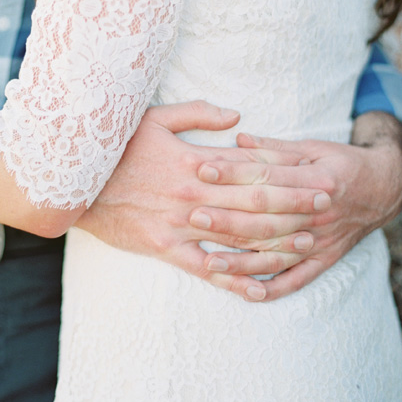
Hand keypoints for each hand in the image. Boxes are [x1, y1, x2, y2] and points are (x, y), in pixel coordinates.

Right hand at [76, 101, 330, 301]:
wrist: (72, 183)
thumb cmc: (113, 147)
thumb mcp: (153, 118)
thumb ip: (197, 113)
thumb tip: (238, 116)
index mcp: (194, 161)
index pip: (251, 166)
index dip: (288, 170)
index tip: (317, 172)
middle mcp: (194, 194)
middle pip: (254, 201)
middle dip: (295, 204)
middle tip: (328, 205)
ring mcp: (180, 225)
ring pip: (238, 236)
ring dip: (276, 240)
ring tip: (309, 242)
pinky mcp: (165, 248)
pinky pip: (205, 269)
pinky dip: (233, 280)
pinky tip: (259, 288)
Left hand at [195, 112, 401, 301]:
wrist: (385, 188)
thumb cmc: (339, 163)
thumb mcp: (312, 147)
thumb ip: (273, 148)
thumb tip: (235, 137)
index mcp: (317, 179)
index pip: (268, 178)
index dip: (234, 173)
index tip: (203, 170)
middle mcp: (320, 214)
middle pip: (268, 219)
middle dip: (229, 219)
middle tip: (194, 216)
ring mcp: (322, 241)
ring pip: (277, 254)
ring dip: (242, 261)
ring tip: (207, 261)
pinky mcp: (324, 260)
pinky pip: (297, 280)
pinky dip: (272, 289)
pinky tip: (245, 294)